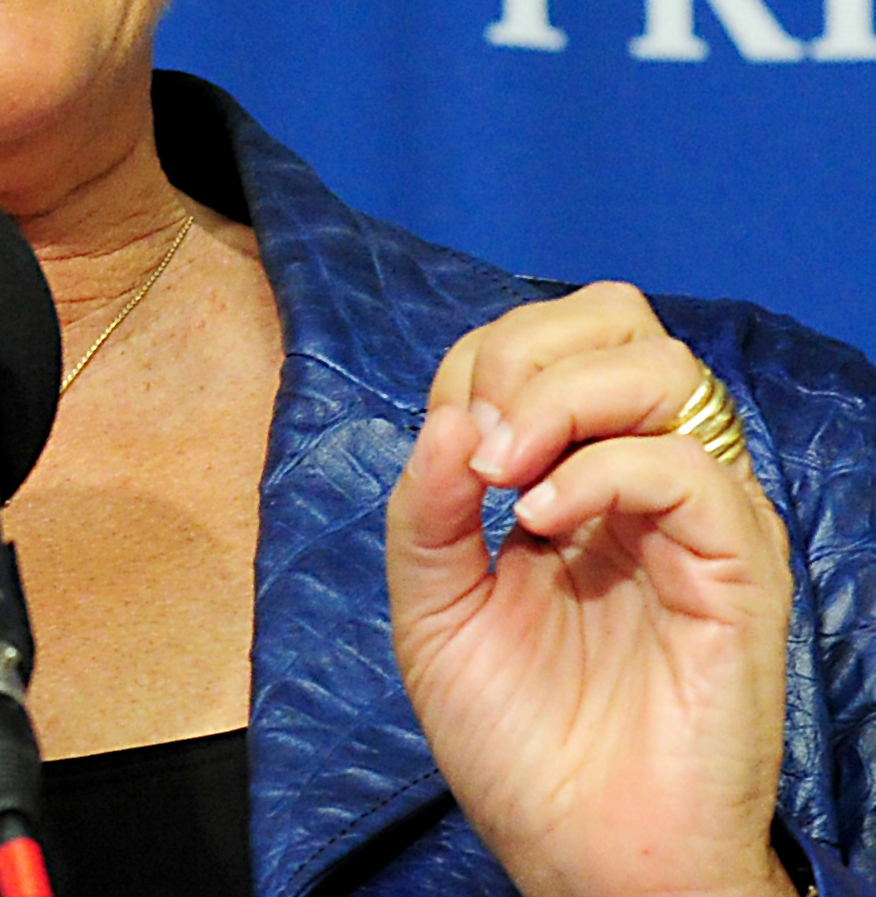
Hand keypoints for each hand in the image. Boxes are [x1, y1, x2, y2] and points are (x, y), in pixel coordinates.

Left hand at [386, 283, 794, 896]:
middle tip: (483, 445)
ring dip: (563, 398)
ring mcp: (696, 514)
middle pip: (616, 319)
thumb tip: (454, 414)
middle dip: (529, 352)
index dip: (479, 365)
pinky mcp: (736, 567)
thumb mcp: (430, 603)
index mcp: (571, 467)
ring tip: (508, 479)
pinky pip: (691, 467)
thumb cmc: (514, 736)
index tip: (448, 451)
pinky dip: (606, 470)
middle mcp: (642, 472)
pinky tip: (545, 522)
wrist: (580, 853)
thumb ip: (425, 502)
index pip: (537, 340)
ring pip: (664, 369)